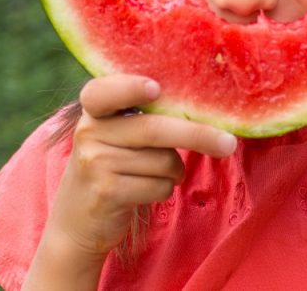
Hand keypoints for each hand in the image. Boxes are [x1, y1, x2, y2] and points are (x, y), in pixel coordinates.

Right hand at [49, 75, 237, 258]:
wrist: (77, 219)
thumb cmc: (113, 165)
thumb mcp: (116, 133)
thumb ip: (144, 116)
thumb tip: (205, 110)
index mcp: (94, 109)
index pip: (103, 91)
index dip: (130, 87)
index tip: (156, 89)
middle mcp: (89, 131)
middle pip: (154, 129)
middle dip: (198, 136)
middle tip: (229, 143)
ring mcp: (95, 162)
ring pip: (163, 161)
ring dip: (174, 171)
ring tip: (155, 173)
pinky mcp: (106, 192)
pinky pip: (158, 186)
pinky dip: (164, 190)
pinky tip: (145, 190)